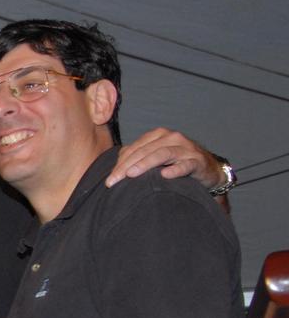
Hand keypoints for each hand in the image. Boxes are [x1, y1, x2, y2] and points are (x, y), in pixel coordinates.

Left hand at [106, 128, 221, 187]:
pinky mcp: (198, 161)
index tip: (109, 180)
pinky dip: (175, 169)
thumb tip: (116, 165)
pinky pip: (186, 164)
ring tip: (131, 174)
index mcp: (158, 135)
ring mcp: (186, 148)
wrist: (207, 169)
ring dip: (145, 164)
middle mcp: (172, 138)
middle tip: (113, 181)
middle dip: (127, 166)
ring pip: (162, 154)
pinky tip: (165, 175)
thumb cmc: (176, 163)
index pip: (134, 148)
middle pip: (145, 151)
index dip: (120, 164)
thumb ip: (137, 157)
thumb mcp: (155, 158)